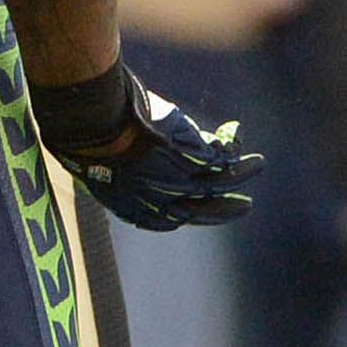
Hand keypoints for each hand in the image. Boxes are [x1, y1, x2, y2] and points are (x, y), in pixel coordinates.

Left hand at [43, 69, 261, 231]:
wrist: (94, 125)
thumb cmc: (88, 139)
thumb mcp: (102, 159)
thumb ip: (118, 165)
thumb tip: (114, 150)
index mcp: (135, 210)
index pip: (166, 221)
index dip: (185, 213)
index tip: (193, 207)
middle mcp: (161, 202)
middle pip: (202, 211)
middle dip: (224, 209)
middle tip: (244, 205)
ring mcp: (179, 183)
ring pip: (220, 182)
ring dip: (242, 174)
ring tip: (258, 165)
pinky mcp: (191, 161)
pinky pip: (221, 158)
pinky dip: (234, 149)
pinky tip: (237, 136)